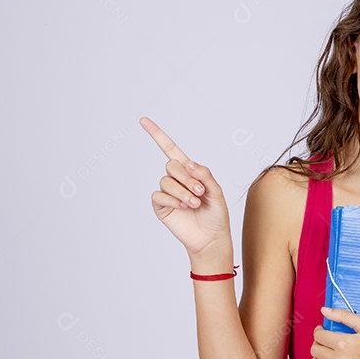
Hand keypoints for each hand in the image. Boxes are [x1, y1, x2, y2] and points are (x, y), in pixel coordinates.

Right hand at [142, 116, 229, 255]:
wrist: (211, 238)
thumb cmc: (216, 214)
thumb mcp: (216, 191)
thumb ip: (205, 174)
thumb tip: (189, 163)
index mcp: (189, 171)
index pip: (170, 149)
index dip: (157, 134)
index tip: (143, 120)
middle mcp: (176, 179)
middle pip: (171, 164)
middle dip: (186, 177)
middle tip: (200, 191)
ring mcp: (167, 193)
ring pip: (166, 180)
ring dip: (182, 191)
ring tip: (195, 203)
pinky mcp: (161, 206)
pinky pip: (160, 195)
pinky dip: (173, 200)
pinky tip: (184, 208)